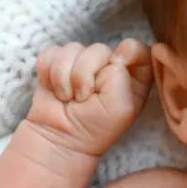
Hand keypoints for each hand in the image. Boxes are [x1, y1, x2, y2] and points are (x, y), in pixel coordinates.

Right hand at [26, 40, 154, 155]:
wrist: (60, 138)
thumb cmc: (95, 127)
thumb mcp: (120, 107)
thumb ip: (121, 77)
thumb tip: (110, 57)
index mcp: (133, 78)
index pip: (139, 49)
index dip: (128, 50)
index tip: (116, 63)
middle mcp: (109, 67)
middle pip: (99, 48)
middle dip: (85, 74)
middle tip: (83, 98)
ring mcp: (82, 64)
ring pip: (72, 49)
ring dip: (64, 76)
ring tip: (68, 98)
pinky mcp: (57, 64)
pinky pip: (51, 52)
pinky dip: (48, 72)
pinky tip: (54, 89)